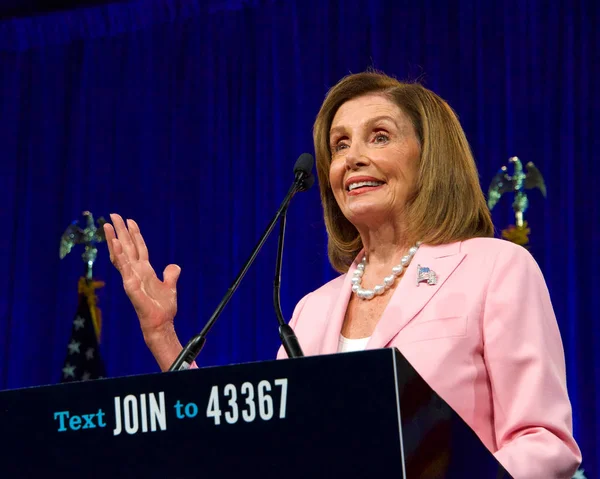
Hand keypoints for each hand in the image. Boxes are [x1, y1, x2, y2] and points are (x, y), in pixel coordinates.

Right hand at [104, 214, 180, 343]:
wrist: (161, 323)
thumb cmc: (163, 308)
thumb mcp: (170, 286)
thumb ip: (170, 275)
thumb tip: (174, 266)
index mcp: (145, 270)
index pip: (138, 248)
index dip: (135, 234)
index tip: (130, 220)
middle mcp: (136, 272)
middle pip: (126, 247)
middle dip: (120, 231)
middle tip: (113, 215)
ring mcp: (131, 278)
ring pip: (121, 255)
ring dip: (114, 240)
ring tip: (108, 225)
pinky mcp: (130, 286)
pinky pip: (123, 269)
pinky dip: (119, 256)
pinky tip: (114, 244)